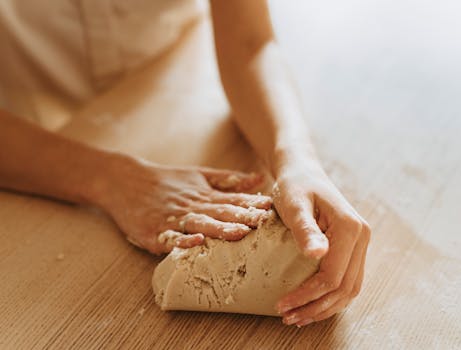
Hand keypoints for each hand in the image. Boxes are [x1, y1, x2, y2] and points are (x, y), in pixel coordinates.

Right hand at [93, 156, 271, 253]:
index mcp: (204, 194)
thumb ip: (229, 179)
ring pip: (199, 224)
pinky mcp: (153, 233)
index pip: (233, 200)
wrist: (123, 180)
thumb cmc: (166, 180)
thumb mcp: (199, 175)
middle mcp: (191, 206)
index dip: (253, 205)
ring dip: (220, 229)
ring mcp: (172, 220)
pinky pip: (169, 239)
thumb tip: (260, 178)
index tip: (275, 208)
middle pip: (220, 212)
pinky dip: (182, 241)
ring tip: (240, 233)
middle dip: (245, 218)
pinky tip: (196, 242)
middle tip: (266, 223)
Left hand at [273, 159, 370, 325]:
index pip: (332, 275)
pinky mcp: (352, 247)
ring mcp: (360, 243)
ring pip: (350, 289)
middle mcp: (362, 237)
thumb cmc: (295, 186)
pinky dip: (331, 297)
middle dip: (316, 307)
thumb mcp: (294, 204)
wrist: (303, 173)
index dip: (307, 295)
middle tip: (288, 318)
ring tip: (299, 317)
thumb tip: (318, 254)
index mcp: (350, 228)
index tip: (282, 305)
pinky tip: (312, 304)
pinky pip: (347, 280)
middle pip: (344, 287)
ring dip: (325, 307)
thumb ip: (305, 229)